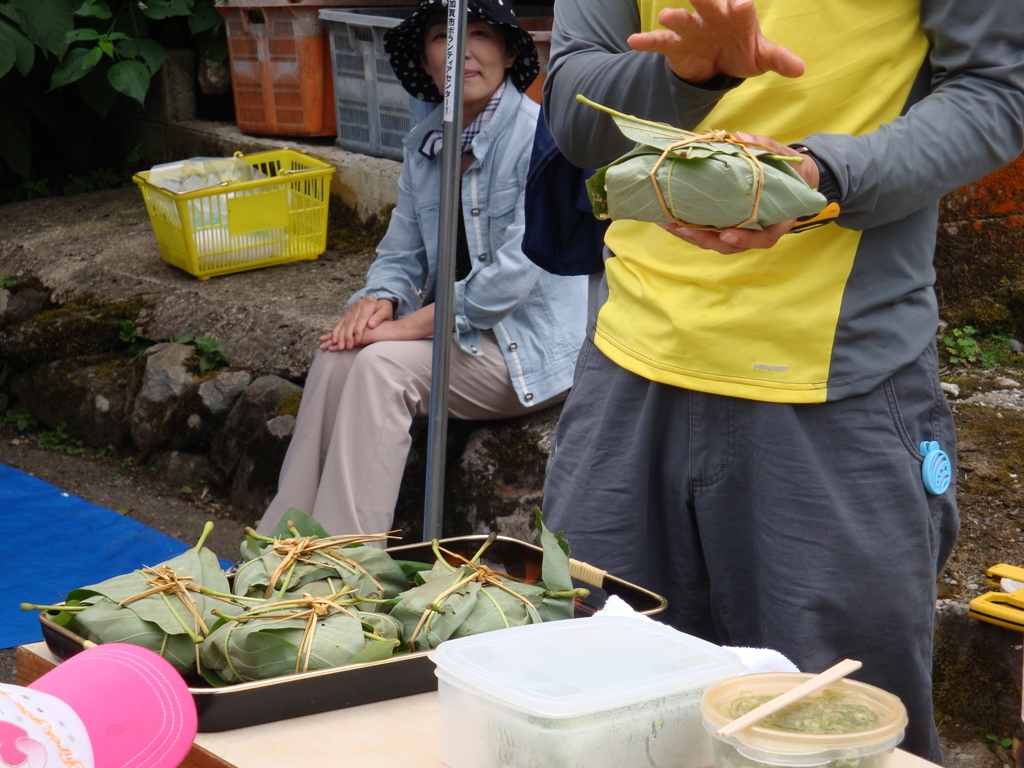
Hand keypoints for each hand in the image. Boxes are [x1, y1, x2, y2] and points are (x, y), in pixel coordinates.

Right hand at [319, 296, 392, 350]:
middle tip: (348, 346)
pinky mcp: (347, 314)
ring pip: (344, 324)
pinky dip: (336, 332)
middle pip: (351, 322)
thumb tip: (371, 325)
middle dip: (348, 335)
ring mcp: (351, 309)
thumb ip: (379, 316)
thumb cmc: (384, 309)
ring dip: (340, 336)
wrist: (379, 303)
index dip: (359, 329)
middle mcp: (358, 305)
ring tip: (340, 346)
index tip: (358, 340)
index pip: (361, 318)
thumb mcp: (386, 310)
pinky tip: (334, 340)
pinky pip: (340, 324)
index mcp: (368, 302)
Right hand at [628, 0, 803, 83]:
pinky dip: (647, 41)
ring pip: (683, 20)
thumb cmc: (741, 51)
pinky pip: (660, 42)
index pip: (740, 5)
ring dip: (675, 18)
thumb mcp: (761, 56)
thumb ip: (778, 59)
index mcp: (737, 13)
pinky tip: (634, 41)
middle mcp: (713, 16)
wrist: (716, 64)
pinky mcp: (675, 45)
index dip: (739, 4)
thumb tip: (800, 69)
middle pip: (709, 3)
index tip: (742, 6)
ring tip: (667, 17)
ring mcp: (692, 29)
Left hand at [659, 133, 815, 252]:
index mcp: (777, 221)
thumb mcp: (781, 157)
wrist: (794, 180)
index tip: (727, 235)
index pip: (763, 238)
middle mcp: (756, 231)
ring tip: (667, 223)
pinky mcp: (725, 225)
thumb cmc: (789, 172)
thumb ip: (764, 148)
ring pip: (714, 241)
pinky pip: (707, 232)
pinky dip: (688, 227)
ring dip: (689, 235)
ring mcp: (739, 231)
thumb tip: (738, 136)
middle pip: (729, 245)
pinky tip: (668, 218)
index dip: (745, 239)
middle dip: (703, 239)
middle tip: (681, 229)